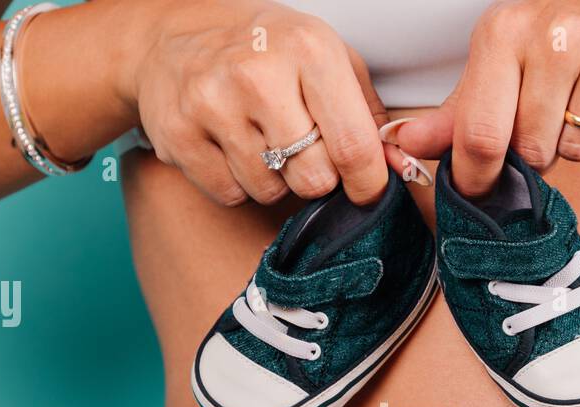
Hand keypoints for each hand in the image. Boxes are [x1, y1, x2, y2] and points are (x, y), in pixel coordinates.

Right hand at [126, 0, 394, 204]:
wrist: (175, 40)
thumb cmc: (265, 51)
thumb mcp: (325, 60)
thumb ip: (368, 114)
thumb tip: (404, 168)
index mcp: (308, 49)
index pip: (353, 145)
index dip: (368, 182)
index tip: (368, 189)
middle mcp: (258, 74)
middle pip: (314, 178)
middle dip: (316, 177)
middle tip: (302, 150)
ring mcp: (212, 104)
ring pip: (271, 191)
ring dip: (275, 179)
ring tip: (261, 140)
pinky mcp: (179, 134)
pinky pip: (231, 194)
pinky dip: (238, 183)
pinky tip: (231, 146)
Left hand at [395, 0, 579, 194]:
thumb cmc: (557, 42)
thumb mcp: (498, 67)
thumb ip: (453, 116)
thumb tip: (399, 145)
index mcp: (504, 30)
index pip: (481, 134)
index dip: (478, 177)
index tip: (481, 187)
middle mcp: (557, 30)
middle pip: (534, 150)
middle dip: (539, 152)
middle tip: (550, 115)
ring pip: (579, 149)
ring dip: (579, 144)